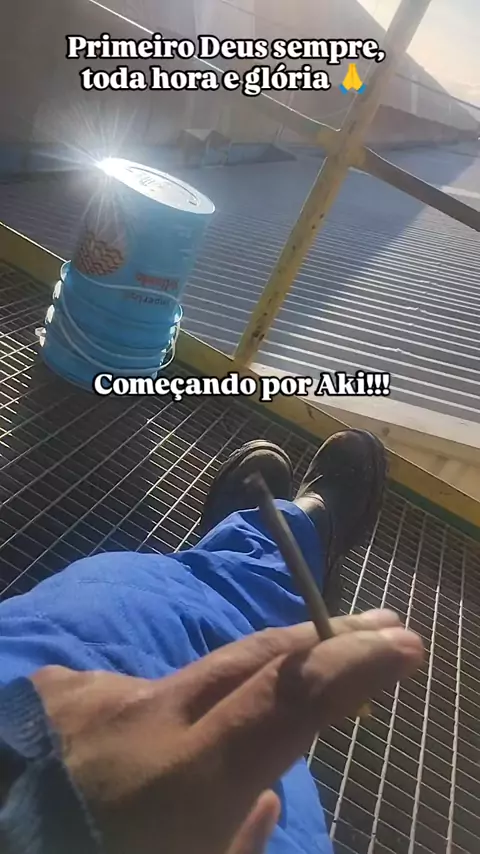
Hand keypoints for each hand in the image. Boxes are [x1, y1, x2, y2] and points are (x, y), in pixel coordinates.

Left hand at [31, 610, 422, 853]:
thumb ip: (237, 843)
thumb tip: (266, 798)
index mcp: (183, 778)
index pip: (288, 698)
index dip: (352, 665)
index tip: (404, 645)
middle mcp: (144, 718)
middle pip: (254, 657)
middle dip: (324, 637)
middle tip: (381, 623)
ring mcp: (96, 696)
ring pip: (194, 674)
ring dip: (244, 681)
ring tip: (274, 689)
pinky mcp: (58, 692)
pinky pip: (127, 695)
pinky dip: (151, 716)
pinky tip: (134, 745)